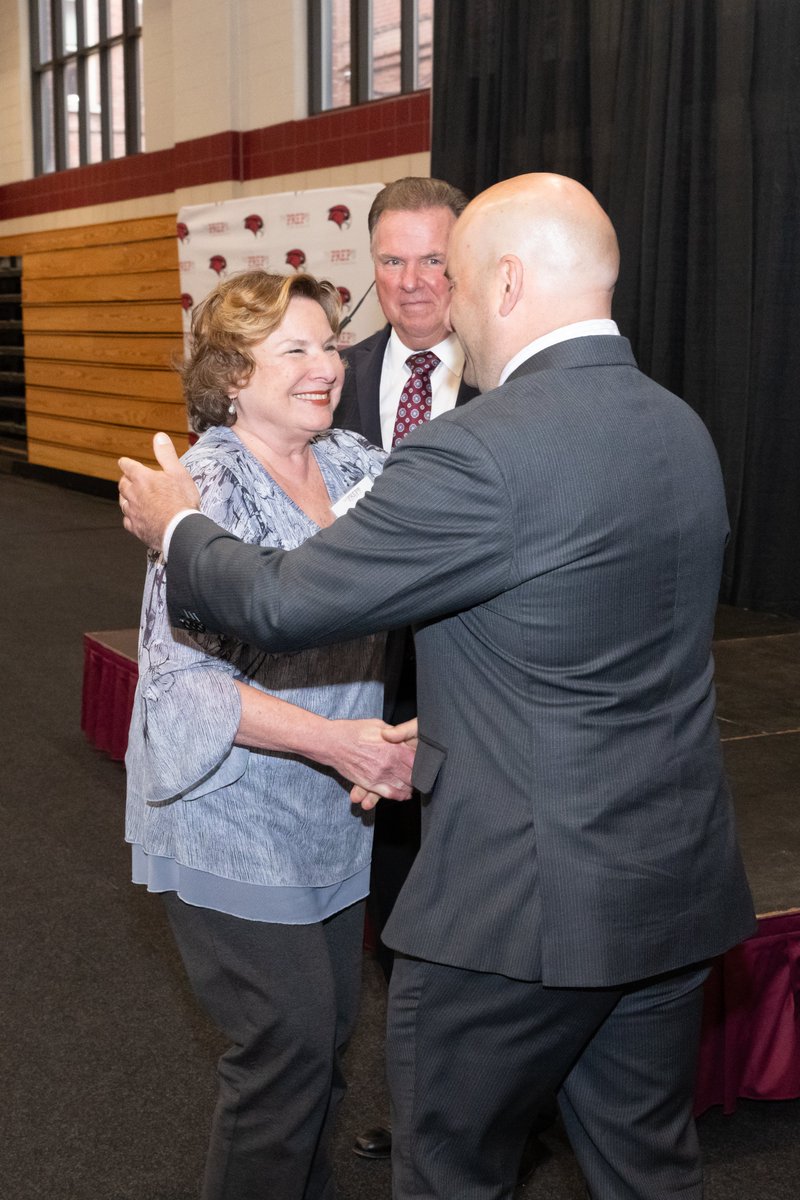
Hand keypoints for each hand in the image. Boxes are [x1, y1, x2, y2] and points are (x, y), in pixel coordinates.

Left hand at [118, 432, 199, 550]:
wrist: (180, 529)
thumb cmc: (181, 501)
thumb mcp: (178, 472)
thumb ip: (166, 454)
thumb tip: (159, 437)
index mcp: (142, 478)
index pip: (128, 466)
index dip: (126, 463)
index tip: (123, 462)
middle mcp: (134, 494)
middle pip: (123, 484)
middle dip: (125, 480)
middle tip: (128, 479)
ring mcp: (133, 512)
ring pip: (123, 502)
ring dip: (125, 498)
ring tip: (129, 497)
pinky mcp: (136, 528)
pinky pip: (127, 520)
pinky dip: (129, 517)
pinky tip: (133, 517)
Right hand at [348, 718, 418, 810]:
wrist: (333, 743)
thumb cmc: (354, 731)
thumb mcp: (378, 725)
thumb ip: (394, 733)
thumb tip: (404, 737)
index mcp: (394, 747)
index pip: (417, 760)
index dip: (423, 763)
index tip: (425, 763)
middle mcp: (389, 763)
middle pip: (413, 776)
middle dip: (418, 777)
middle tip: (422, 777)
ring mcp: (380, 775)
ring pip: (403, 787)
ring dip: (410, 787)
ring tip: (414, 786)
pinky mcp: (370, 784)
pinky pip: (389, 794)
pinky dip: (399, 796)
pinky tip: (404, 795)